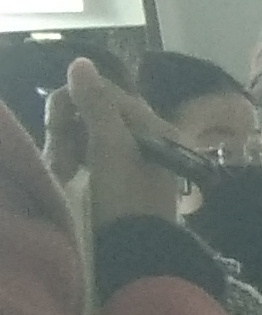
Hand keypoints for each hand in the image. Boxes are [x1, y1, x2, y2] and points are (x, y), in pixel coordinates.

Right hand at [49, 62, 186, 228]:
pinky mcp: (119, 175)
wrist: (138, 253)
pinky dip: (72, 160)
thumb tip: (80, 62)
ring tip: (61, 174)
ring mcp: (133, 155)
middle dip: (67, 130)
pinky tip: (65, 176)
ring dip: (65, 148)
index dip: (70, 105)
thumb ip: (96, 104)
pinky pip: (88, 153)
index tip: (55, 130)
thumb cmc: (126, 198)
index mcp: (153, 124)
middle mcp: (147, 134)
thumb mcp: (110, 148)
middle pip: (91, 111)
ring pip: (85, 132)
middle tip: (60, 162)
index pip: (101, 91)